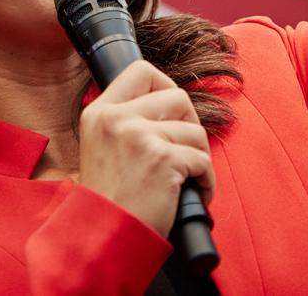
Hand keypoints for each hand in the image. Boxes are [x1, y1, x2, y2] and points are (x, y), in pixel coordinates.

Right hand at [77, 60, 215, 237]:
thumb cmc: (108, 200)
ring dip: (200, 157)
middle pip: (177, 97)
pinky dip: (206, 181)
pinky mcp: (163, 160)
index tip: (172, 113)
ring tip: (188, 179)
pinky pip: (203, 161)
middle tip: (187, 150)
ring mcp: (140, 136)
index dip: (165, 86)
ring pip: (195, 131)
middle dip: (191, 124)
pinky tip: (194, 194)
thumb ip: (125, 122)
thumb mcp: (101, 147)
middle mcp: (117, 118)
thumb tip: (166, 105)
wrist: (103, 236)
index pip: (141, 71)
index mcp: (100, 112)